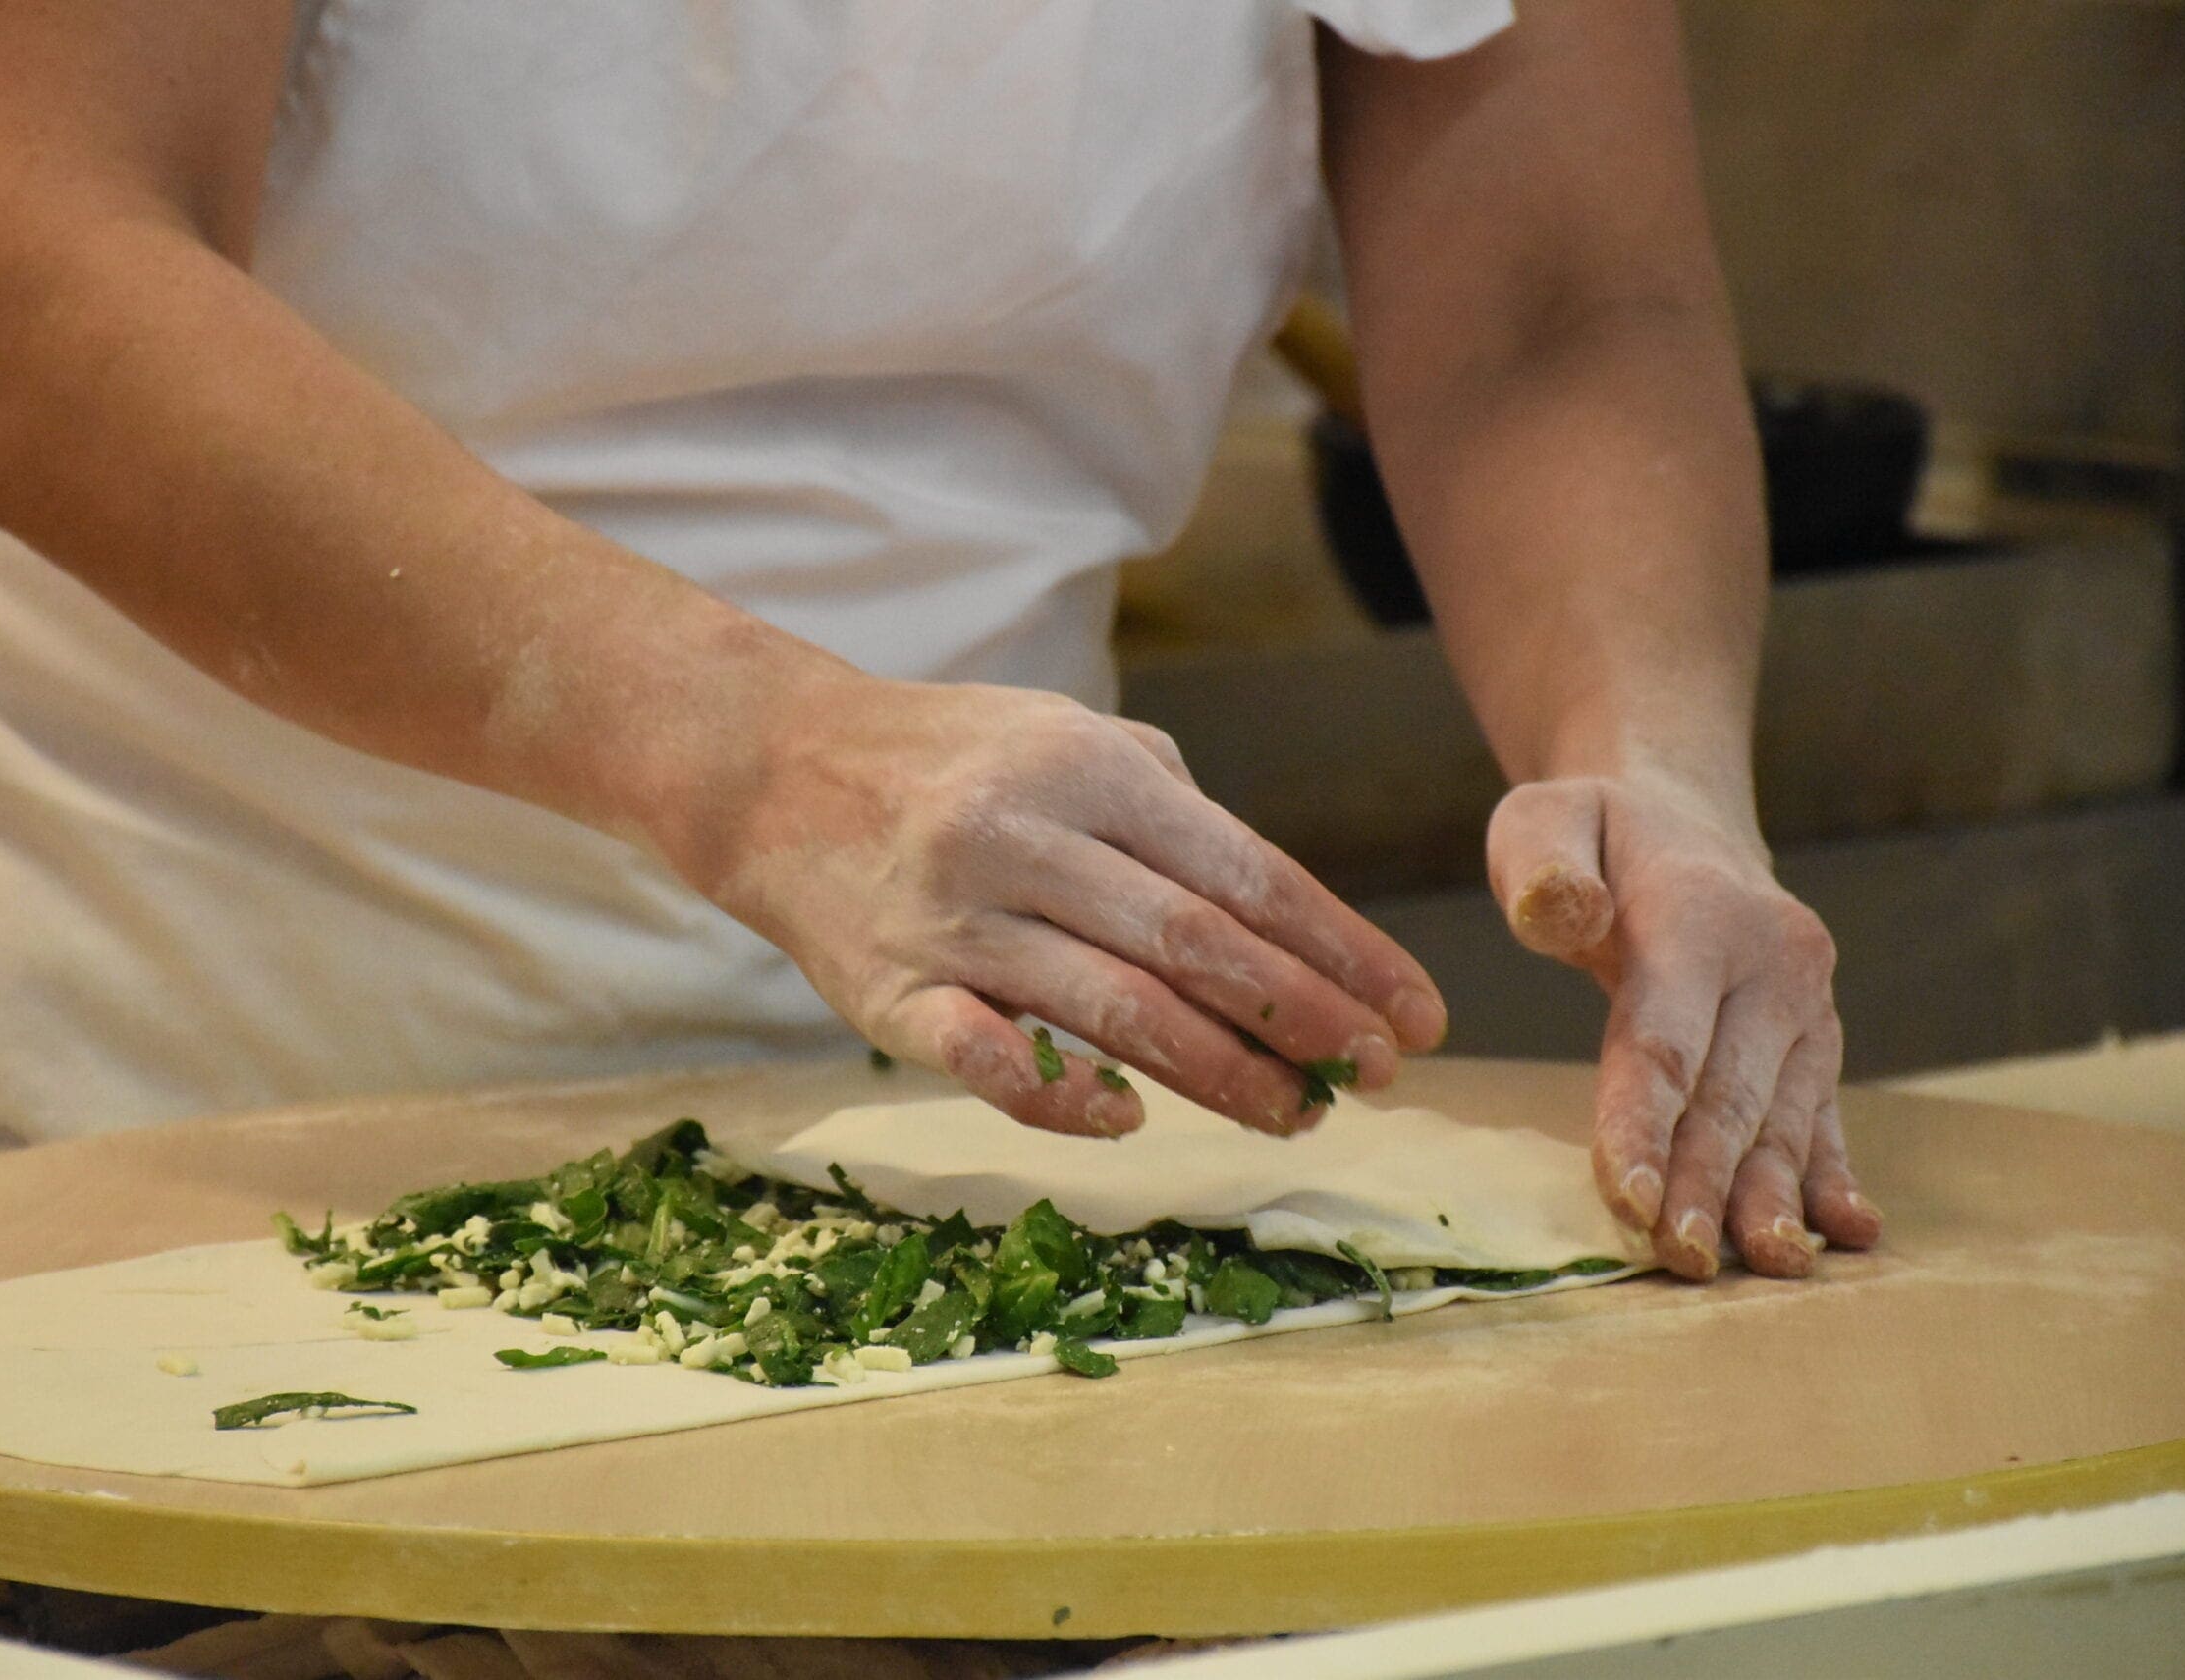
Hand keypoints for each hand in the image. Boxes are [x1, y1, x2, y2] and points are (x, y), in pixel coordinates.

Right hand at [694, 674, 1448, 1136]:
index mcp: (1087, 769)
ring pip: (1111, 1007)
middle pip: (1194, 943)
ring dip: (1219, 1071)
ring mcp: (955, 916)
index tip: (1412, 1014)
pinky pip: (983, 1054)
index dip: (1341, 950)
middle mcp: (1027, 836)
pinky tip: (1128, 1120)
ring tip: (1294, 1113)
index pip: (1245, 871)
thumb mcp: (1064, 736)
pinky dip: (1059, 1094)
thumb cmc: (949, 761)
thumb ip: (1169, 805)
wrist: (772, 766)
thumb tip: (1278, 910)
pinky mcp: (888, 988)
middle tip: (1379, 1073)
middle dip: (1304, 1016)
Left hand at [1485, 770, 1882, 1279]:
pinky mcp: (1817, 1043)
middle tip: (1682, 1260)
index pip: (1667, 1038)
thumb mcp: (1548, 818)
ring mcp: (1808, 1007)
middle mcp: (1774, 964)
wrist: (1684, 821)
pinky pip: (1822, 1116)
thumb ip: (1544, 863)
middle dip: (1706, 1184)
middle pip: (1731, 1094)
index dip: (1645, 1122)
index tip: (1628, 1198)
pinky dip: (1829, 1177)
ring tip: (1763, 1269)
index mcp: (1703, 917)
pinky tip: (1846, 1233)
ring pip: (1783, 1118)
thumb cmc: (1596, 834)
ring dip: (1769, 1198)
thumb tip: (1558, 912)